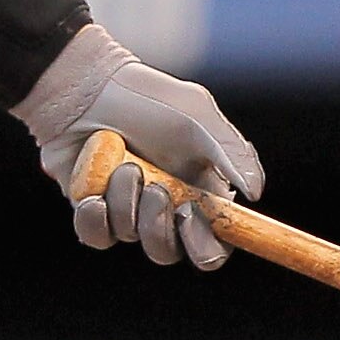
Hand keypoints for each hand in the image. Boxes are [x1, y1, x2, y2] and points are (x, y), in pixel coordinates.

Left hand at [16, 23, 264, 267]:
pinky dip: (95, 217)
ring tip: (123, 164)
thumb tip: (254, 193)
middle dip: (161, 225)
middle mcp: (164, 206)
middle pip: (171, 250)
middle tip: (157, 191)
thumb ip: (231, 153)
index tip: (192, 218)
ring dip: (127, 201)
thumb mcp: (198, 115)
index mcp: (199, 188)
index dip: (208, 244)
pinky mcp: (91, 209)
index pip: (215, 240)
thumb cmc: (146, 97)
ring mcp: (126, 210)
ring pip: (132, 236)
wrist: (85, 88)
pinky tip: (92, 193)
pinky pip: (97, 235)